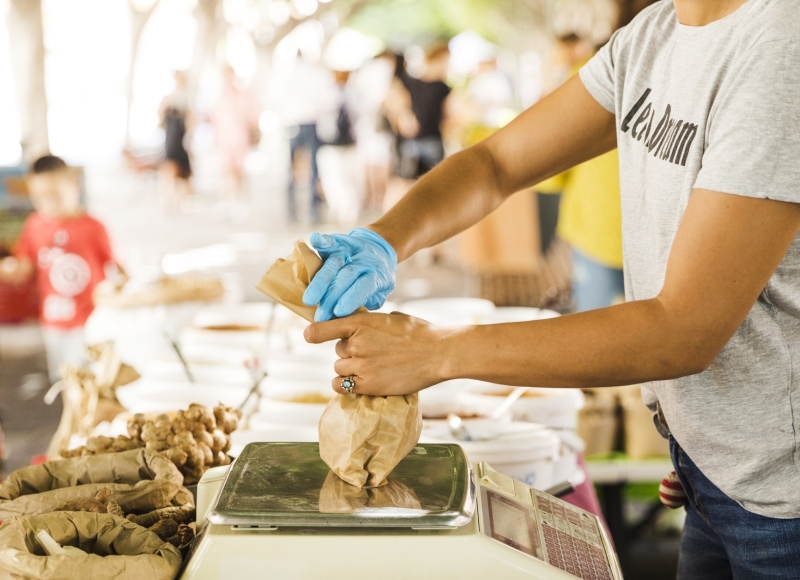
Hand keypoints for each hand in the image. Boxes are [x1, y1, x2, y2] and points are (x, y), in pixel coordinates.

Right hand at [303, 229, 396, 321]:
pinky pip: (330, 242)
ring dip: (320, 282)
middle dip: (331, 297)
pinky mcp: (339, 243)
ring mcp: (349, 252)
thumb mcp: (380, 293)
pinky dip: (322, 241)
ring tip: (309, 300)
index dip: (352, 297)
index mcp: (377, 276)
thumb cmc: (374, 280)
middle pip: (345, 277)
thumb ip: (369, 301)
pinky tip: (314, 240)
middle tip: (320, 316)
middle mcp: (362, 262)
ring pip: (334, 264)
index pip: (364, 286)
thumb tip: (352, 314)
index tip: (339, 312)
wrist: (378, 251)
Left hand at [304, 312, 448, 395]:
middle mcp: (357, 344)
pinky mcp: (368, 385)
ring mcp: (362, 366)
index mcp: (361, 323)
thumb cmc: (418, 332)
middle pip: (338, 350)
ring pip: (339, 368)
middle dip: (350, 351)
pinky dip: (346, 384)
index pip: (323, 329)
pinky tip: (359, 381)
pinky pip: (341, 386)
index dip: (313, 333)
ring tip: (372, 366)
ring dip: (350, 368)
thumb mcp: (389, 318)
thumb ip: (368, 324)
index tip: (308, 336)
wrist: (438, 353)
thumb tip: (354, 330)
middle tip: (371, 352)